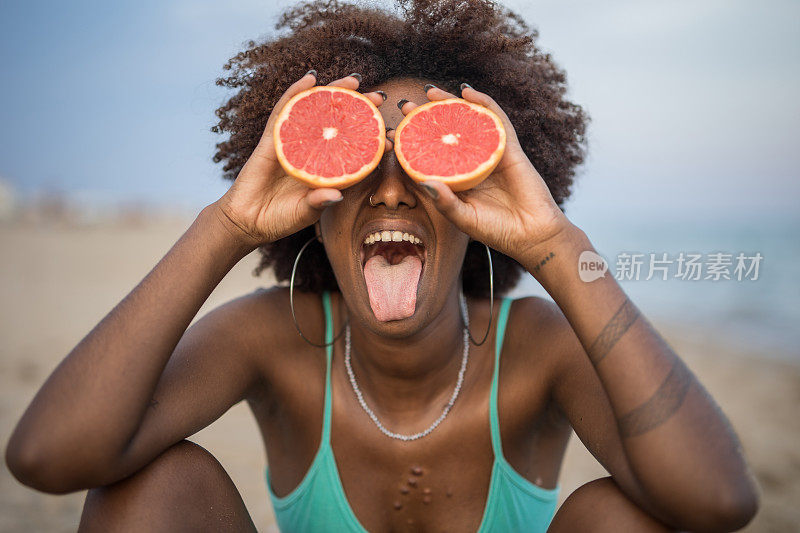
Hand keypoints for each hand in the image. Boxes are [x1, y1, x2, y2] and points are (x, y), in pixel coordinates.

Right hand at [212, 72, 389, 246]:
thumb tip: (336, 195)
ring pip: (315, 111)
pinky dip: (296, 92)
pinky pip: (285, 110)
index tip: (392, 135)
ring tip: (354, 80)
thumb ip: (318, 203)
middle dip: (359, 109)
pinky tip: (310, 78)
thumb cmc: (278, 219)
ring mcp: (292, 143)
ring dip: (333, 93)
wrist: (246, 221)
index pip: (352, 150)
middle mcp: (312, 153)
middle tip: (379, 97)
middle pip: (338, 124)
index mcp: (326, 170)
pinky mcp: (272, 139)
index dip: (371, 141)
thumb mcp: (303, 214)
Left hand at [392, 85, 573, 262]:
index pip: (431, 156)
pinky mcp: (509, 148)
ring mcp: (489, 154)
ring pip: (467, 122)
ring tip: (430, 92)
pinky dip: (483, 104)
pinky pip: (495, 120)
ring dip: (450, 104)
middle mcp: (470, 163)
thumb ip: (445, 202)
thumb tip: (422, 181)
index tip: (394, 132)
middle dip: (426, 118)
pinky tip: (468, 93)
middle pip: (446, 134)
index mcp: (456, 180)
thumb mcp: (463, 218)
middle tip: (407, 105)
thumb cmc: (496, 230)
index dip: (413, 142)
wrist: (533, 234)